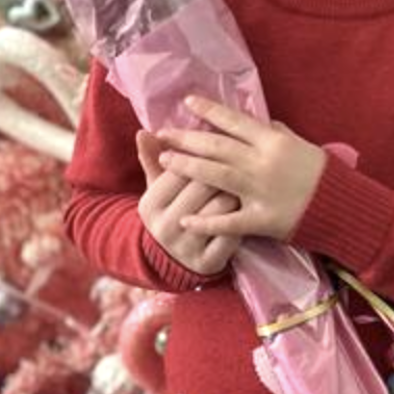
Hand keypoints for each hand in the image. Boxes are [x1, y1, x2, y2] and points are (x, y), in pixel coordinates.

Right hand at [136, 129, 240, 275]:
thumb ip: (153, 160)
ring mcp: (186, 248)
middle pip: (202, 187)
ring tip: (246, 183)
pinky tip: (249, 210)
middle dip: (222, 172)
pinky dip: (243, 220)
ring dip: (236, 193)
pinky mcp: (208, 262)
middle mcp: (164, 227)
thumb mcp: (159, 189)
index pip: (180, 170)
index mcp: (150, 205)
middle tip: (241, 162)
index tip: (218, 149)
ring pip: (220, 209)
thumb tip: (144, 131)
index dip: (201, 157)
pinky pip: (232, 235)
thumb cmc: (173, 212)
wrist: (176, 260)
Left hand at [156, 96, 326, 240]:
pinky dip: (206, 222)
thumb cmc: (326, 176)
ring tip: (164, 161)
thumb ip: (281, 135)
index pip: (235, 121)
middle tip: (163, 133)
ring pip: (216, 175)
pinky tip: (185, 221)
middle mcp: (262, 162)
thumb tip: (265, 123)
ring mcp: (260, 191)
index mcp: (273, 141)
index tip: (187, 102)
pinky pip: (229, 221)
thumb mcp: (304, 147)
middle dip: (187, 138)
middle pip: (217, 146)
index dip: (209, 111)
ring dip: (187, 167)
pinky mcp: (262, 219)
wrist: (345, 208)